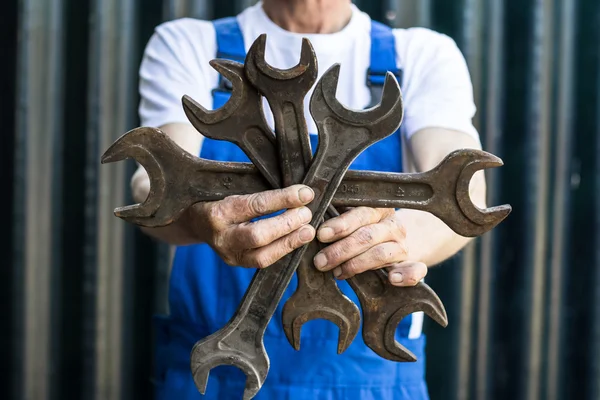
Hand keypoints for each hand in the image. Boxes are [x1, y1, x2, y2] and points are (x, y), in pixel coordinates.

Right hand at [190, 184, 315, 268]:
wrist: (193, 220)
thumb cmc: (217, 196)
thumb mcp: (230, 186)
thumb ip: (257, 187)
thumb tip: (295, 187)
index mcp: (217, 211)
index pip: (254, 205)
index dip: (283, 199)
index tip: (305, 193)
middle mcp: (220, 236)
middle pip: (257, 235)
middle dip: (287, 224)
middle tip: (306, 213)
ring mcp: (227, 254)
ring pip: (262, 256)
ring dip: (289, 242)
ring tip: (308, 231)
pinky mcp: (236, 264)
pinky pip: (263, 262)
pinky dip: (283, 250)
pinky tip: (297, 240)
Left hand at [313, 207, 426, 285]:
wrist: (397, 241)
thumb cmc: (364, 229)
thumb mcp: (353, 218)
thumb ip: (337, 218)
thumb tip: (309, 223)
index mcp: (378, 208)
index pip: (360, 214)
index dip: (341, 225)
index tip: (321, 234)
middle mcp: (393, 225)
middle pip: (367, 236)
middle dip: (340, 250)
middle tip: (320, 261)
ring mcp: (403, 245)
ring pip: (381, 253)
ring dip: (357, 264)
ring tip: (338, 272)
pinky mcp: (411, 264)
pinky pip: (415, 270)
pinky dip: (406, 275)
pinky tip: (392, 279)